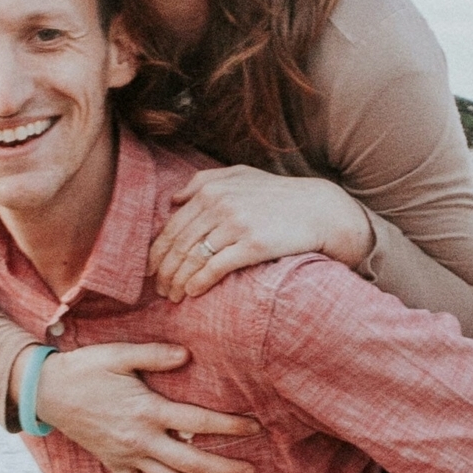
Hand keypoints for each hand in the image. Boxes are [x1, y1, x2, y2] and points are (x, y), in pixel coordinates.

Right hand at [28, 342, 262, 472]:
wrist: (46, 391)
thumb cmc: (85, 368)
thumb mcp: (119, 354)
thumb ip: (155, 354)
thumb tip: (186, 355)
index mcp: (147, 410)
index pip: (197, 423)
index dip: (228, 426)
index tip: (254, 428)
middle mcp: (141, 439)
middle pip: (190, 462)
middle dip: (224, 469)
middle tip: (250, 471)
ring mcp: (126, 456)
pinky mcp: (113, 463)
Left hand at [150, 166, 373, 301]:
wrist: (321, 210)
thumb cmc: (279, 195)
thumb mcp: (242, 176)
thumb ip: (204, 181)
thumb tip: (173, 199)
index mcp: (212, 189)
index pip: (173, 225)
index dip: (158, 251)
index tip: (150, 269)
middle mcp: (220, 204)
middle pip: (179, 244)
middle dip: (164, 270)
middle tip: (158, 289)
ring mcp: (237, 224)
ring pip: (193, 257)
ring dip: (178, 280)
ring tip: (173, 296)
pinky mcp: (253, 244)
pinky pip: (216, 267)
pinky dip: (199, 282)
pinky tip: (192, 292)